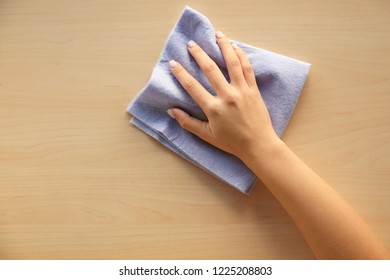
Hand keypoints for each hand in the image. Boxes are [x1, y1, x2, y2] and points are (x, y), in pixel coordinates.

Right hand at [167, 31, 279, 161]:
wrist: (258, 145)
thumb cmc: (231, 142)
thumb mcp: (207, 135)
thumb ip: (188, 123)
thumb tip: (171, 111)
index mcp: (213, 109)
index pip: (192, 86)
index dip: (181, 73)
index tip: (173, 63)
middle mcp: (227, 96)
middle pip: (210, 69)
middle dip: (199, 54)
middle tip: (191, 44)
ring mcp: (242, 91)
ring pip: (232, 63)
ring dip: (224, 46)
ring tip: (217, 35)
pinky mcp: (253, 89)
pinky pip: (247, 68)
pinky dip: (241, 55)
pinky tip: (235, 47)